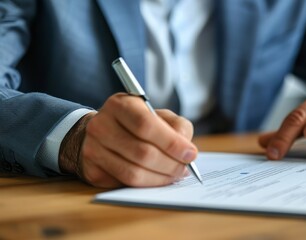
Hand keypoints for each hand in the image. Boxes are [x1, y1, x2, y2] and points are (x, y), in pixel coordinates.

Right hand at [59, 93, 196, 187]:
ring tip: (175, 175)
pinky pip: (124, 183)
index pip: (146, 125)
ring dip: (160, 178)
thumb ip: (177, 127)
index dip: (171, 143)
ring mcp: (93, 149)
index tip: (190, 154)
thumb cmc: (137, 123)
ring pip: (133, 173)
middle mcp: (101, 125)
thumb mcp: (159, 115)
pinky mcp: (92, 170)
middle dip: (170, 164)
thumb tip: (187, 151)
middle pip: (142, 152)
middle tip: (185, 169)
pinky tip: (157, 178)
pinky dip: (147, 184)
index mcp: (120, 105)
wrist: (102, 132)